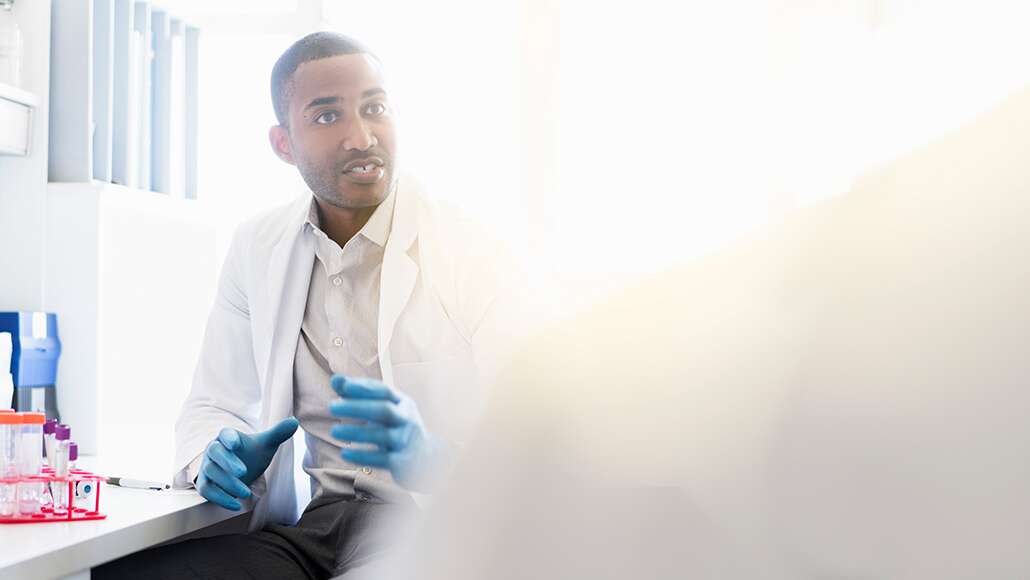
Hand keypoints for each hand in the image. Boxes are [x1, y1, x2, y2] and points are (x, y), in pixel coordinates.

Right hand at [196, 417, 299, 509]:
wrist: (240, 470)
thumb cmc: (252, 454)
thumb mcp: (266, 444)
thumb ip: (278, 433)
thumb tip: (294, 422)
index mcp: (227, 437)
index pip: (225, 434)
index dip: (229, 438)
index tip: (236, 443)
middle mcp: (214, 450)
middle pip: (215, 453)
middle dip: (228, 463)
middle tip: (244, 472)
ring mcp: (207, 466)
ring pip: (211, 473)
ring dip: (227, 484)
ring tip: (246, 493)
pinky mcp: (205, 483)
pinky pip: (207, 490)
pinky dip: (220, 498)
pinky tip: (236, 505)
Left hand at [329, 375, 448, 491]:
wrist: (426, 459)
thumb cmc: (397, 428)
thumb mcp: (384, 409)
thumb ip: (359, 395)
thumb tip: (335, 379)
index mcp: (403, 403)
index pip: (384, 391)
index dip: (364, 387)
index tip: (342, 385)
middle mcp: (407, 420)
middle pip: (384, 410)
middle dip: (357, 407)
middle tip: (331, 406)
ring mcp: (406, 441)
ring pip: (382, 435)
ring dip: (356, 432)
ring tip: (334, 431)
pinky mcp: (403, 462)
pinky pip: (382, 459)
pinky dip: (363, 456)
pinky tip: (345, 453)